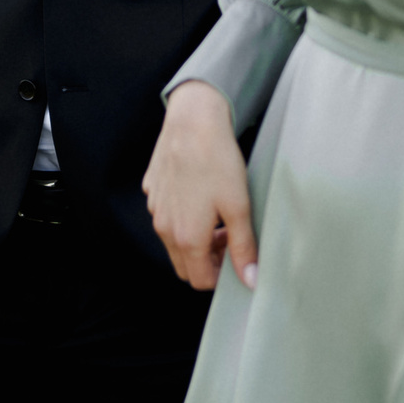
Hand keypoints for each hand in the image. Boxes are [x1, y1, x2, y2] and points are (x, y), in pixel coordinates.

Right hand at [142, 81, 254, 290]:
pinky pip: (166, 216)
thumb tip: (251, 281)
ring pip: (173, 241)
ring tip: (217, 215)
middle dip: (207, 261)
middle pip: (184, 265)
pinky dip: (182, 217)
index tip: (236, 256)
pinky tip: (201, 194)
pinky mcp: (152, 191)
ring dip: (195, 239)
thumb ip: (244, 249)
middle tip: (229, 237)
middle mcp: (164, 228)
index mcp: (186, 238)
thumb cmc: (217, 161)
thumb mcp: (239, 207)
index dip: (221, 276)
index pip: (200, 280)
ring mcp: (155, 208)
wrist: (193, 121)